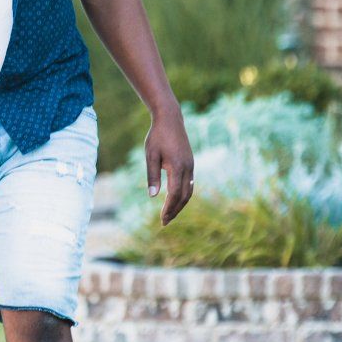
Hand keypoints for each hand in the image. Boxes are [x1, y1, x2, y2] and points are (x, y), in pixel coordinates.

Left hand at [146, 110, 195, 224]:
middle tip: (164, 222)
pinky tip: (175, 199)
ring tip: (169, 214)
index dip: (169, 208)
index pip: (175, 194)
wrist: (170, 119)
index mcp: (177, 166)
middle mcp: (188, 168)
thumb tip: (153, 196)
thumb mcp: (150, 155)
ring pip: (189, 191)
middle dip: (175, 210)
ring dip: (180, 204)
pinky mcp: (190, 163)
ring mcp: (191, 165)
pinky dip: (184, 195)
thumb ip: (152, 176)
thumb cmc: (157, 136)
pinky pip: (190, 183)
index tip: (162, 219)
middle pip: (185, 196)